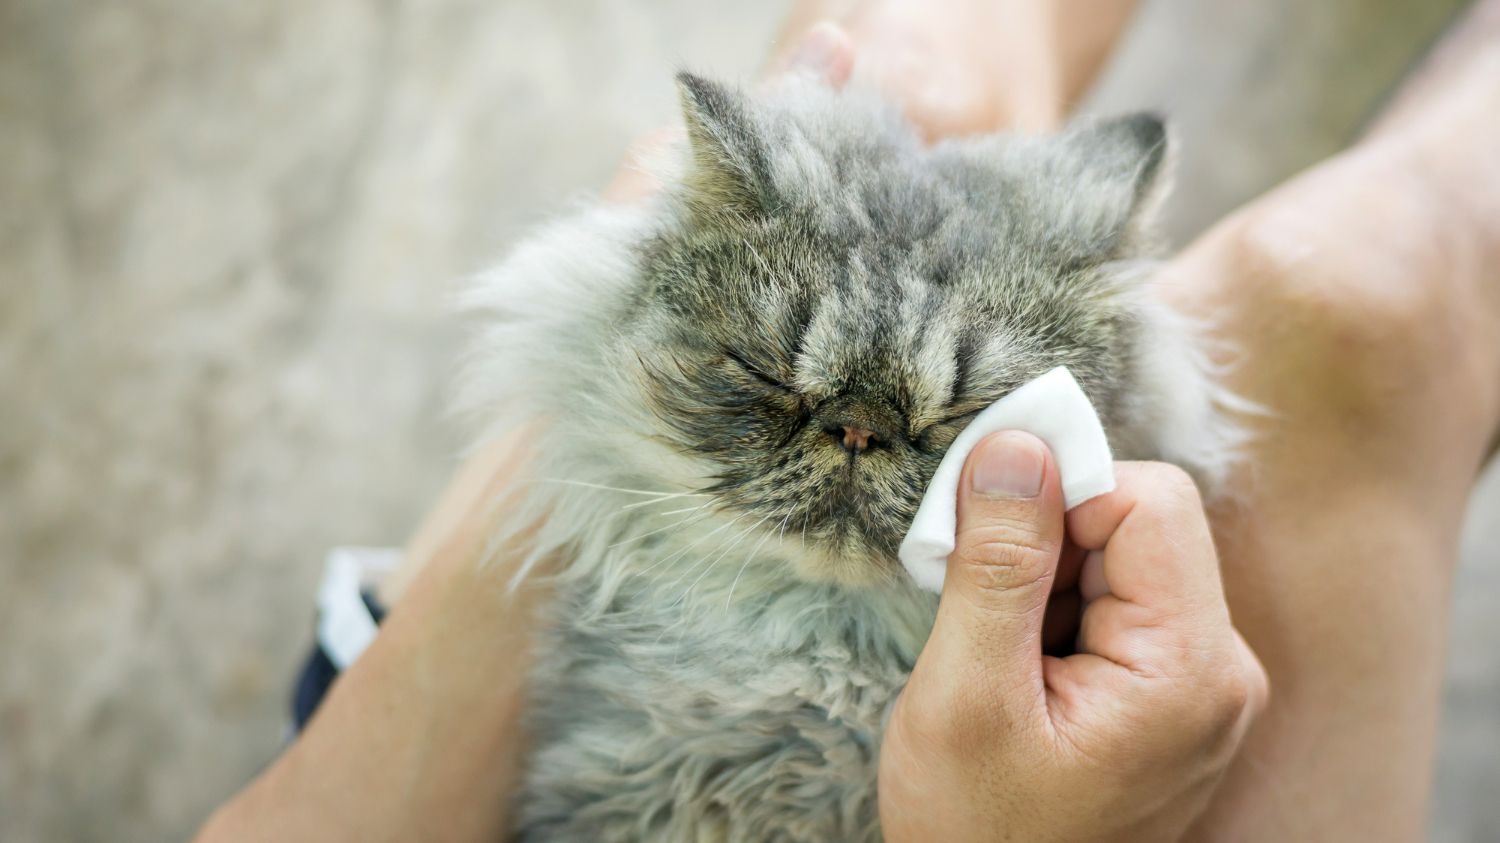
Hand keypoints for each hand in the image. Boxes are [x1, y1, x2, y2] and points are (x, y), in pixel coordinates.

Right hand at [879, 431, 1267, 841]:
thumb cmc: (978, 829)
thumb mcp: (966, 695)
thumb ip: (998, 565)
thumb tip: (1017, 443)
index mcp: (1191, 669)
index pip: (1149, 499)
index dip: (1060, 497)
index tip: (981, 536)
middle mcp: (1220, 670)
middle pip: (1138, 526)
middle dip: (1044, 545)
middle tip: (976, 612)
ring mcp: (1201, 685)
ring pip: (1120, 561)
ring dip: (1043, 582)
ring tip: (994, 659)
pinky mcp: (1173, 695)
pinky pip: (1117, 606)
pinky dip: (1054, 615)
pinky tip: (1017, 672)